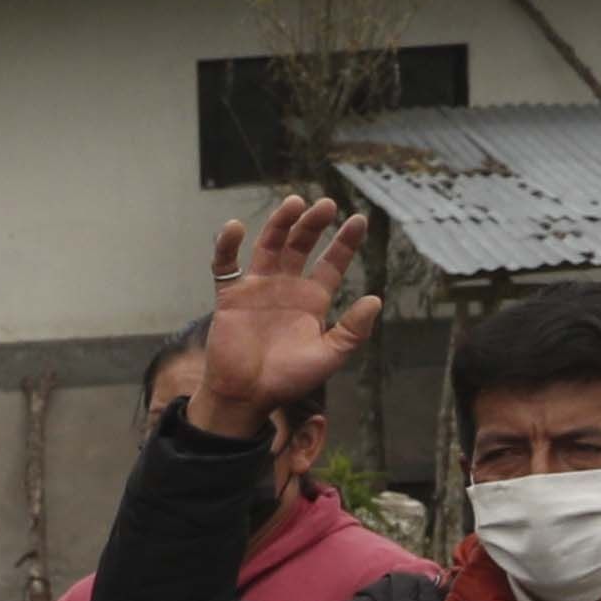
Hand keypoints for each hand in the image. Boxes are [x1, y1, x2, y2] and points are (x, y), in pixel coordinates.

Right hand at [191, 197, 385, 441]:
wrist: (246, 396)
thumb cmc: (287, 380)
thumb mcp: (329, 356)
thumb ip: (353, 330)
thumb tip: (375, 299)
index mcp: (313, 299)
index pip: (332, 261)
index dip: (346, 241)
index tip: (359, 220)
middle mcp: (287, 287)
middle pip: (301, 244)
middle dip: (314, 223)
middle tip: (326, 205)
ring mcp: (258, 288)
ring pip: (269, 245)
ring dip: (280, 223)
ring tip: (294, 204)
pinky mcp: (231, 296)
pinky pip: (225, 265)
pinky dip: (226, 246)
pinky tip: (233, 228)